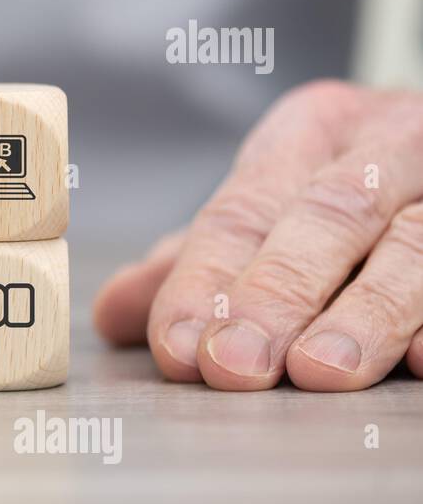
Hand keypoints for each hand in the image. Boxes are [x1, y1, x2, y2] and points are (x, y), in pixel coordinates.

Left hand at [94, 81, 422, 391]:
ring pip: (416, 243)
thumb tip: (111, 313)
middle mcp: (388, 142)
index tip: (177, 348)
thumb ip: (196, 262)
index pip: (244, 208)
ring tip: (321, 372)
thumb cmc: (354, 186)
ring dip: (366, 313)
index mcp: (310, 130)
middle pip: (327, 217)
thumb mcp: (272, 205)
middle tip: (233, 366)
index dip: (206, 281)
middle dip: (274, 295)